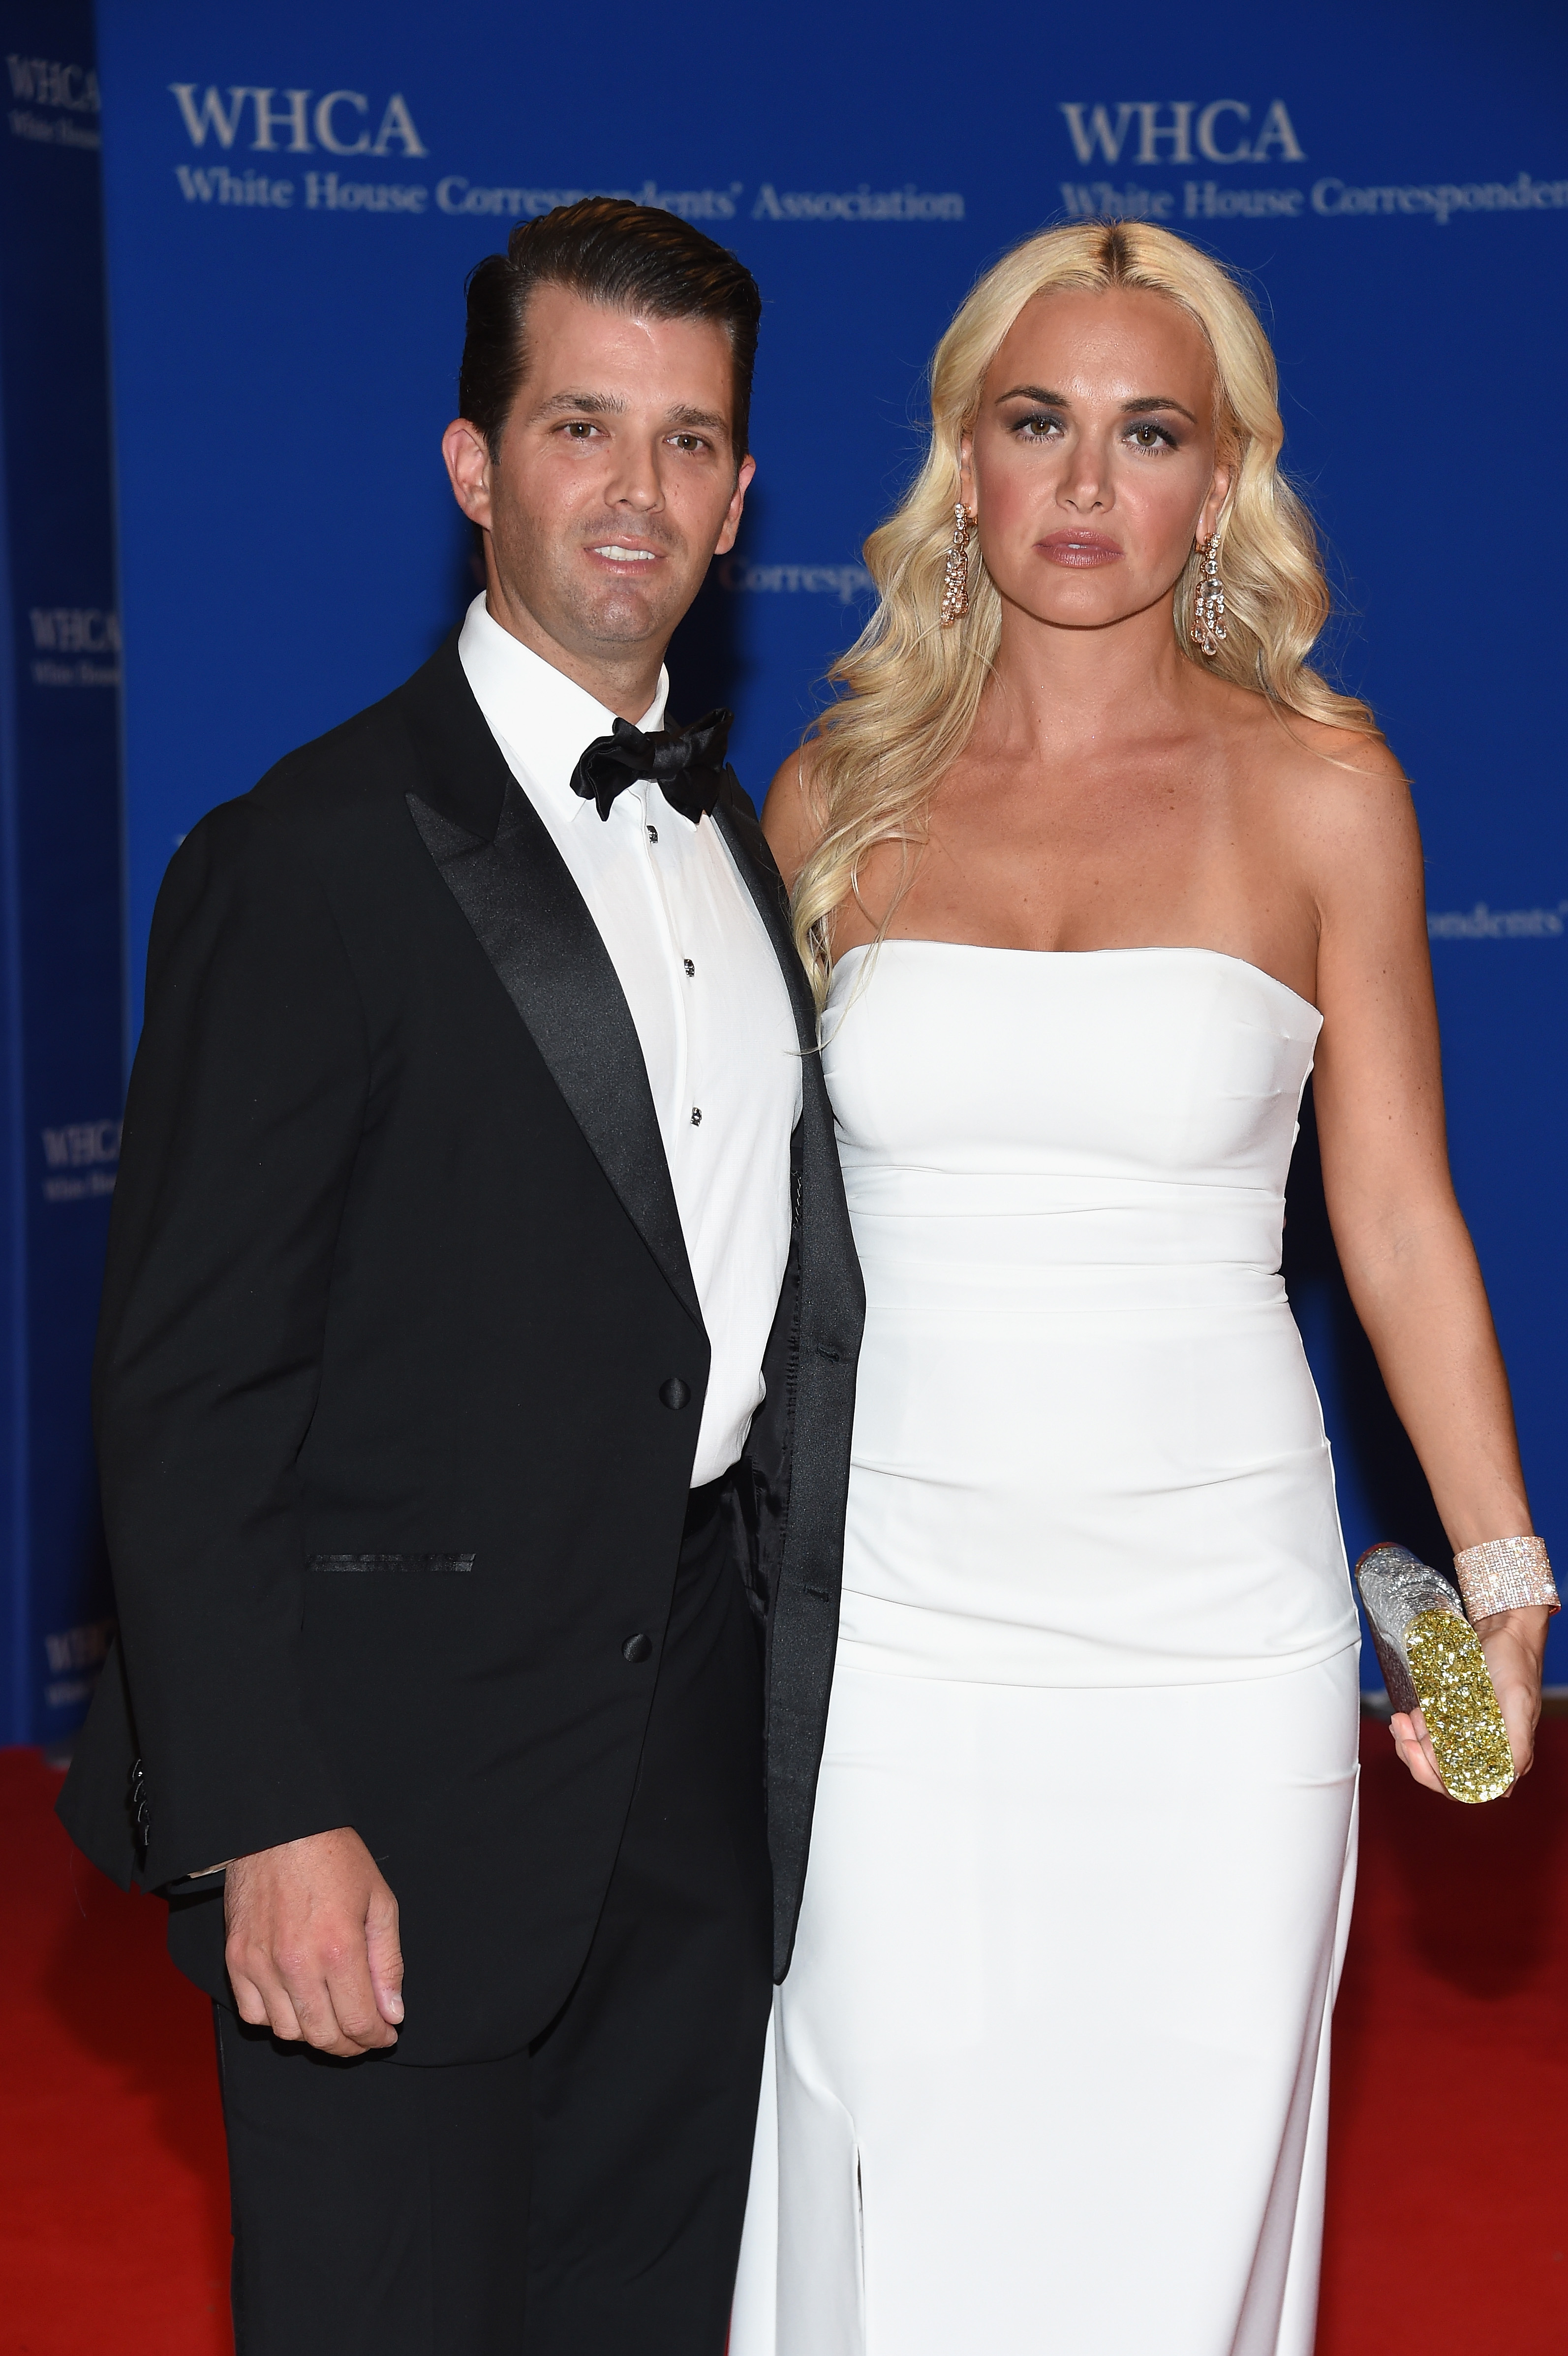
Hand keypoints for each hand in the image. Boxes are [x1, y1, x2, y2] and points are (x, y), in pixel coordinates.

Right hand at [224, 1826, 403, 2055]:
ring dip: (314, 2033)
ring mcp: (262, 1964)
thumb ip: (388, 1962)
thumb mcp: (379, 1901)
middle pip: (324, 2036)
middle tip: (363, 2032)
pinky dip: (276, 2019)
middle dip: (350, 2043)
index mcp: (339, 1948)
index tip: (385, 2035)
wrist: (280, 1826)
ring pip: (288, 2032)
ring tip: (332, 2016)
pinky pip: (253, 2014)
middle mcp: (297, 1964)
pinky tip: (295, 2003)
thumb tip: (392, 2013)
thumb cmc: (335, 1858)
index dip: (376, 2038)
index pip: (359, 2022)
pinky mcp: (236, 1959)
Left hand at [1389, 1604, 1548, 1797]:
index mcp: (1507, 1757)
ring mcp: (1468, 1734)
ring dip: (1410, 1744)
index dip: (1439, 1776)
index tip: (1422, 1748)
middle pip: (1443, 1776)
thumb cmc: (1516, 1663)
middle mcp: (1487, 1750)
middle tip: (1402, 1733)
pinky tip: (1406, 1717)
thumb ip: (1516, 1746)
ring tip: (1399, 1721)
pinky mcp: (1454, 1718)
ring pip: (1431, 1757)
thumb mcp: (1518, 1703)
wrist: (1506, 1631)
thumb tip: (1503, 1786)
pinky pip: (1429, 1736)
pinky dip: (1413, 1731)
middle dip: (1416, 1758)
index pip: (1465, 1787)